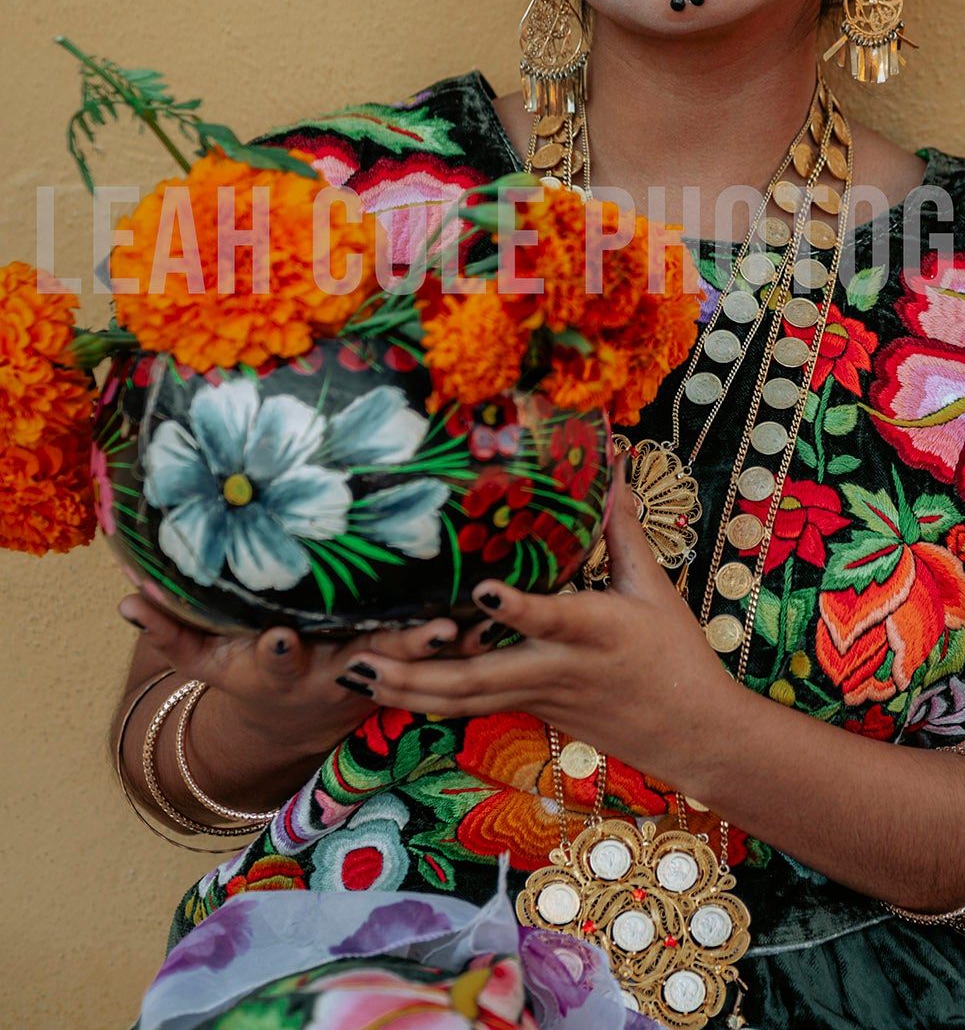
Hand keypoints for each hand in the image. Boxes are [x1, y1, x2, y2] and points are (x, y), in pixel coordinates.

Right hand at [118, 593, 460, 758]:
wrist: (294, 714)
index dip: (279, 651)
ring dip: (442, 644)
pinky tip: (496, 611)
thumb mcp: (205, 657)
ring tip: (471, 620)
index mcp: (282, 669)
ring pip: (413, 660)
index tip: (283, 636)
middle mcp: (332, 672)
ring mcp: (373, 672)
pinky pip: (443, 653)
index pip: (277, 662)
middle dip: (394, 649)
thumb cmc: (246, 668)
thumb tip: (124, 593)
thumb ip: (170, 627)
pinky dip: (469, 634)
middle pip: (364, 664)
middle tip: (425, 630)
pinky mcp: (405, 664)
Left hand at [341, 459, 744, 794]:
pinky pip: (472, 704)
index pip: (551, 617)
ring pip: (464, 699)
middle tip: (364, 658)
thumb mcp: (653, 586)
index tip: (482, 589)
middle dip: (418, 672)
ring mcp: (538, 694)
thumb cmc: (674, 653)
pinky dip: (431, 696)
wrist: (689, 733)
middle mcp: (557, 666)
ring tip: (356, 672)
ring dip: (408, 690)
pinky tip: (391, 685)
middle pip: (478, 678)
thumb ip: (621, 527)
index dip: (517, 607)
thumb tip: (613, 464)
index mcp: (593, 630)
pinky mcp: (531, 709)